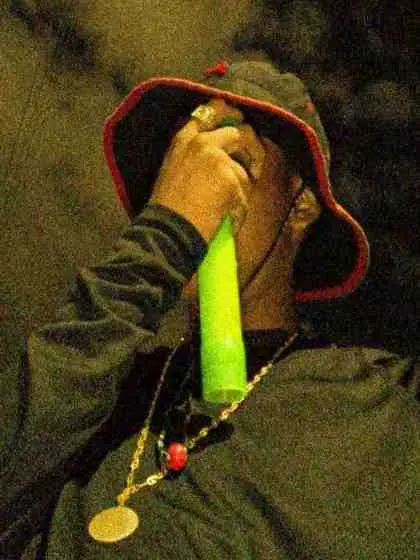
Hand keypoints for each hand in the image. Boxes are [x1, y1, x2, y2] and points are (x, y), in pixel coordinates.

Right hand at [150, 98, 265, 241]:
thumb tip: (224, 158)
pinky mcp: (229, 177)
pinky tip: (225, 219)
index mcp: (183, 139)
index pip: (210, 111)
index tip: (240, 120)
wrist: (168, 230)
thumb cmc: (169, 210)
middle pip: (241, 133)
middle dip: (253, 150)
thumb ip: (194, 157)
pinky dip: (239, 210)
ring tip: (226, 210)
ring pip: (244, 170)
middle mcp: (201, 142)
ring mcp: (216, 157)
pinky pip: (245, 193)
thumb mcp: (173, 171)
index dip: (230, 113)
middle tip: (256, 169)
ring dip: (241, 192)